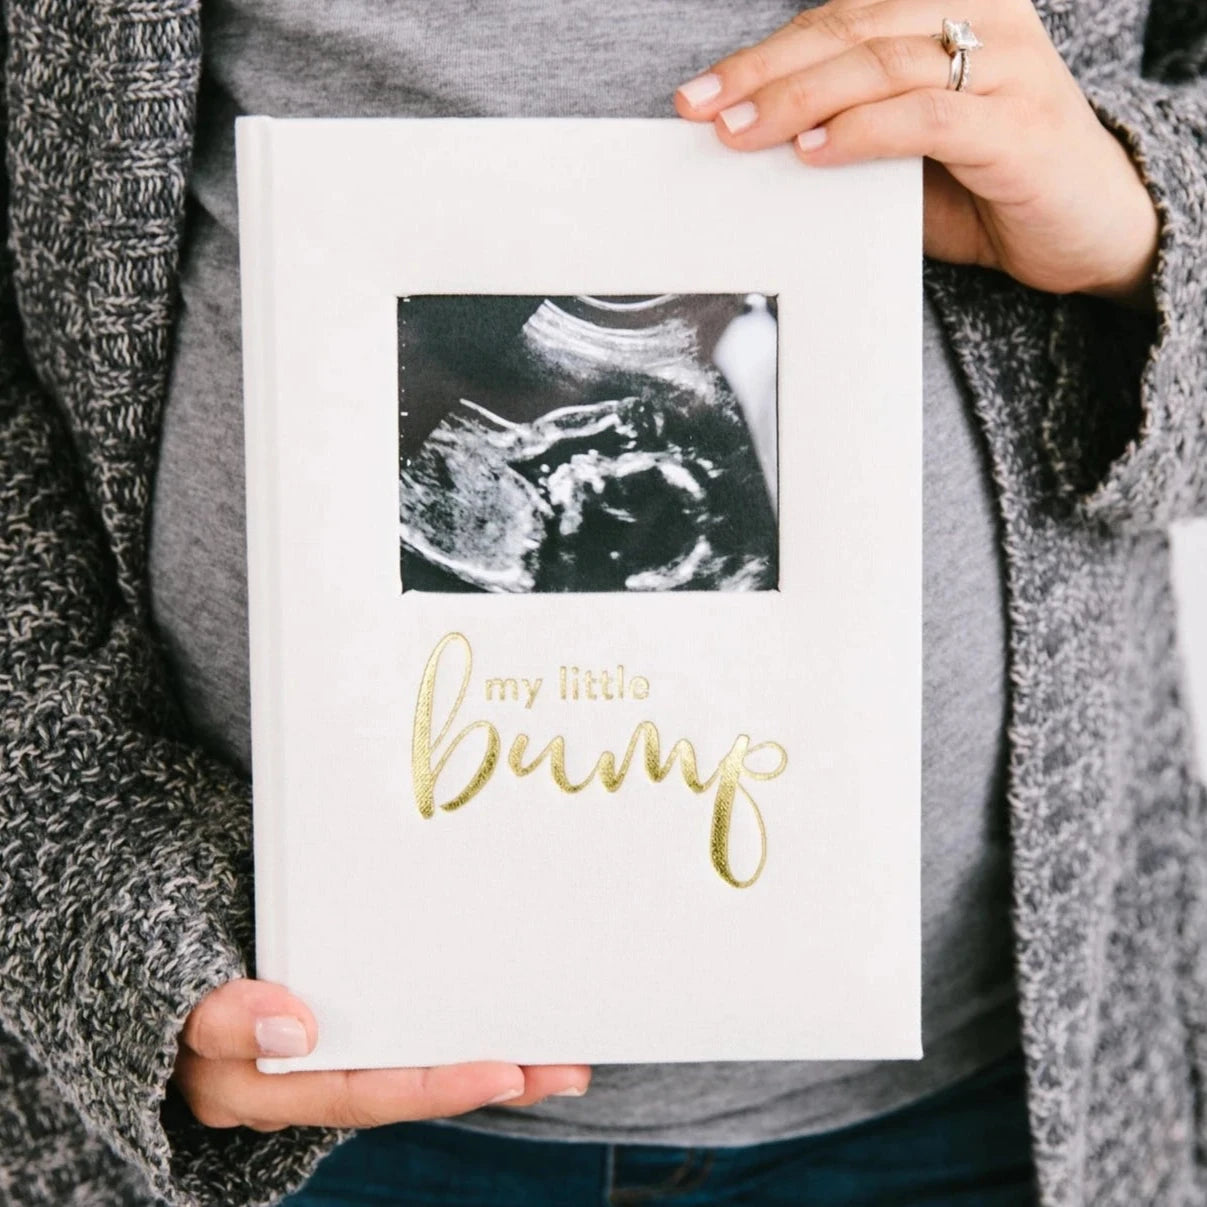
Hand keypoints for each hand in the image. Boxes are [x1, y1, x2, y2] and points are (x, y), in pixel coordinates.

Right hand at [173, 979, 590, 1130]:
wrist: (162, 957)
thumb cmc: (175, 980)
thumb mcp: (183, 1008)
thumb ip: (223, 1018)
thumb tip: (294, 1026)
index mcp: (269, 1086)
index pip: (362, 1093)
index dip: (433, 1089)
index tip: (502, 1072)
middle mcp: (309, 1081)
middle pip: (411, 1086)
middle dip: (491, 1081)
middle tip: (567, 1068)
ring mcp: (332, 1051)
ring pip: (421, 1063)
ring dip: (497, 1061)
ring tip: (569, 1057)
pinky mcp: (351, 1019)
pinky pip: (412, 1034)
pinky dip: (463, 1032)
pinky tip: (519, 1028)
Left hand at [674, 0, 1159, 307]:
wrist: (1090, 227)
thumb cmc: (992, 183)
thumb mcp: (907, 151)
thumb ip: (849, 132)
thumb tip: (756, 144)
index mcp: (952, 8)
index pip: (840, 18)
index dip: (765, 54)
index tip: (701, 92)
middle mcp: (983, 20)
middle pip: (851, 31)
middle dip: (765, 73)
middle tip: (705, 108)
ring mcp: (1007, 67)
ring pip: (880, 65)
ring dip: (799, 101)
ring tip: (742, 132)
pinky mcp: (1018, 125)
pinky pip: (926, 117)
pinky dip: (862, 132)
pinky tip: (813, 153)